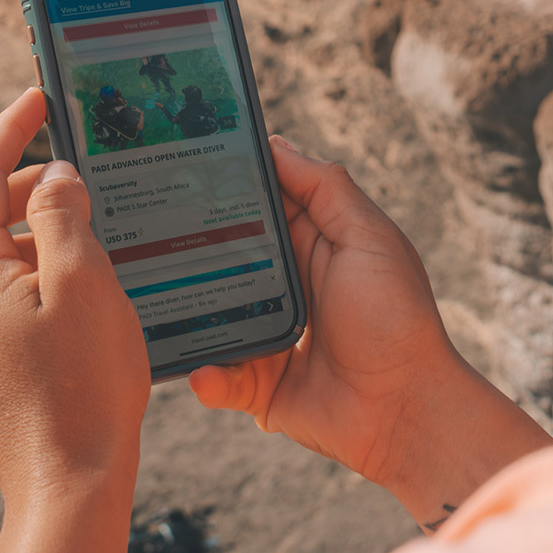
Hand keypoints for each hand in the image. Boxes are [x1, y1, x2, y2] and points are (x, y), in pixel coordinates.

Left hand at [0, 87, 150, 503]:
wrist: (65, 488)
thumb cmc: (84, 386)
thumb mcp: (85, 282)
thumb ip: (62, 215)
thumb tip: (52, 176)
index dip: (10, 127)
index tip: (39, 98)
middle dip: (30, 184)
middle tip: (83, 174)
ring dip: (37, 234)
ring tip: (94, 234)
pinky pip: (3, 302)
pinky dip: (35, 276)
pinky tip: (81, 293)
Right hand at [190, 136, 552, 528]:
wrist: (405, 408)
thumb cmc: (396, 317)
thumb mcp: (367, 239)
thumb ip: (326, 190)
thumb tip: (277, 144)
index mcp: (312, 247)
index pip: (261, 206)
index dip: (228, 185)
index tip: (185, 160)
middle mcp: (284, 287)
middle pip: (224, 257)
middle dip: (191, 243)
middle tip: (146, 224)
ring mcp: (267, 336)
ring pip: (210, 315)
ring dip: (188, 310)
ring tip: (155, 298)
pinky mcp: (258, 386)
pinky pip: (218, 378)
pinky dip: (208, 376)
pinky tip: (203, 369)